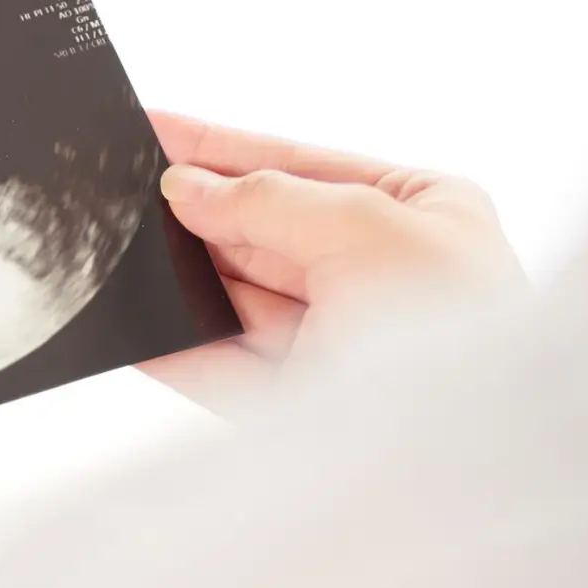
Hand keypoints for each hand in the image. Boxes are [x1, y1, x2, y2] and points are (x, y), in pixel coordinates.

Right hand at [139, 112, 524, 411]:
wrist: (477, 462)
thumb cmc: (462, 329)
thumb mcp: (365, 226)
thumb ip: (266, 201)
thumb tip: (186, 188)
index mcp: (423, 216)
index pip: (303, 166)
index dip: (224, 147)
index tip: (153, 125)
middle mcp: (384, 279)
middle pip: (265, 232)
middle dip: (194, 211)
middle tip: (113, 185)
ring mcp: (344, 350)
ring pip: (239, 301)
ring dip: (179, 277)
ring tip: (110, 245)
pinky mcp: (306, 417)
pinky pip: (225, 372)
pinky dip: (176, 349)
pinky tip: (131, 326)